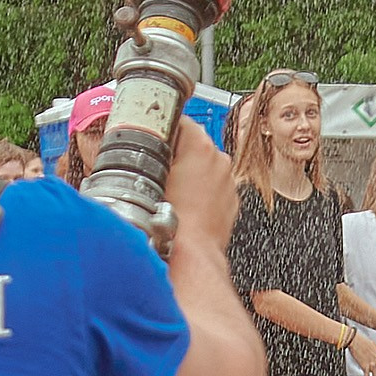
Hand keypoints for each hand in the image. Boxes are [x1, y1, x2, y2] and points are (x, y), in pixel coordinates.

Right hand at [162, 118, 237, 253]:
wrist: (191, 253)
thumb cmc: (172, 220)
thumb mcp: (149, 178)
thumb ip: (152, 154)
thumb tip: (143, 146)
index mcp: (200, 145)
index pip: (180, 121)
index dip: (163, 130)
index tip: (155, 139)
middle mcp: (219, 159)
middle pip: (195, 144)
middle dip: (178, 153)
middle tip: (160, 169)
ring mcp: (228, 180)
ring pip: (206, 166)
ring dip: (192, 173)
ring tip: (174, 191)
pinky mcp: (231, 199)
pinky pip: (214, 187)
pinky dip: (203, 192)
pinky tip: (188, 204)